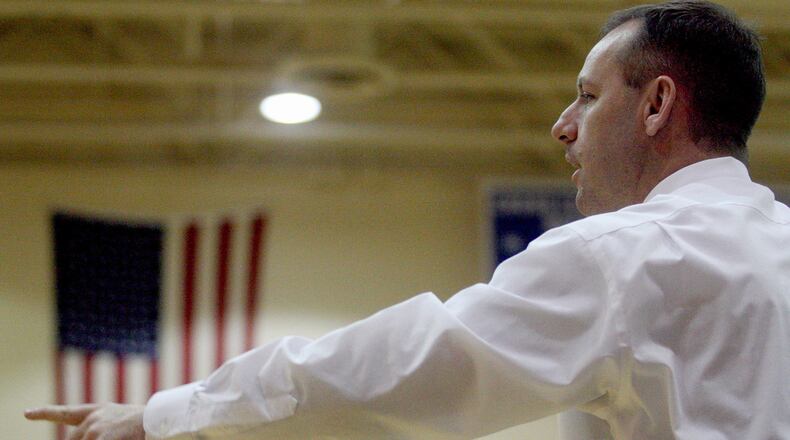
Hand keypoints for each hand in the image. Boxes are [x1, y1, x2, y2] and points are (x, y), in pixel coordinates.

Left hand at [25, 403, 144, 439]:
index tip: (27, 412)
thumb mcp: (119, 422)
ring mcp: (94, 428)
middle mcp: (93, 417)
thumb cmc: (145, 424)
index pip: (67, 412)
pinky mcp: (100, 437)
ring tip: (115, 437)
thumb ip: (99, 428)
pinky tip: (113, 439)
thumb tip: (80, 436)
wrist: (160, 419)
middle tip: (111, 437)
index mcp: (98, 410)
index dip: (45, 413)